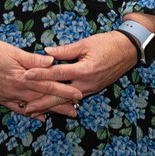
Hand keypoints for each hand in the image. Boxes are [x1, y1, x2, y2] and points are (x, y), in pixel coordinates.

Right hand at [0, 39, 81, 120]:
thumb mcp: (13, 51)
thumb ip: (33, 60)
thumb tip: (52, 62)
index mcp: (22, 76)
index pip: (48, 84)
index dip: (64, 90)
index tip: (79, 94)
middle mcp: (17, 89)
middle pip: (43, 98)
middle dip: (61, 104)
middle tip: (76, 111)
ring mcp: (8, 96)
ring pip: (33, 105)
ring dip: (49, 110)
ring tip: (64, 114)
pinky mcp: (1, 99)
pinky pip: (18, 109)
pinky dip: (30, 113)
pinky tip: (40, 117)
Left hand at [23, 31, 138, 115]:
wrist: (128, 50)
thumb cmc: (107, 43)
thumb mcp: (86, 43)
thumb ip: (65, 50)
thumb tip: (46, 52)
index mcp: (84, 70)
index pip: (57, 74)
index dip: (41, 74)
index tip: (26, 75)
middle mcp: (86, 83)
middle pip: (60, 95)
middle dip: (42, 102)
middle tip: (26, 108)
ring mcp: (90, 89)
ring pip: (67, 100)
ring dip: (51, 105)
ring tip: (36, 111)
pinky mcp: (93, 89)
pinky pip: (74, 98)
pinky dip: (63, 102)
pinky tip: (53, 105)